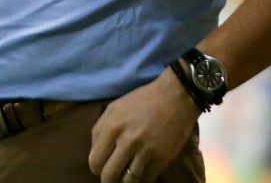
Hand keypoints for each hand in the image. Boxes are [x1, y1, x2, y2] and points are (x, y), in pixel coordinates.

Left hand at [88, 68, 200, 182]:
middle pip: (108, 176)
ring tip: (128, 175)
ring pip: (128, 181)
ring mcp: (145, 150)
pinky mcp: (162, 158)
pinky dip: (143, 178)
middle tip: (114, 176)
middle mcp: (126, 140)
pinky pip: (147, 179)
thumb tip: (94, 151)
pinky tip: (143, 171)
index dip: (96, 168)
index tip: (102, 167)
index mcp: (112, 126)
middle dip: (108, 180)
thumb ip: (100, 129)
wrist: (176, 96)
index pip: (94, 161)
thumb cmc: (143, 100)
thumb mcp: (115, 107)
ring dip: (126, 180)